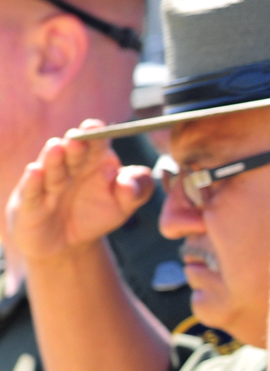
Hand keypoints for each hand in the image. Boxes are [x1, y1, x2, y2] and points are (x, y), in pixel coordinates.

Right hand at [6, 123, 151, 262]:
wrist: (67, 242)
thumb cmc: (96, 214)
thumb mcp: (124, 204)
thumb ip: (137, 190)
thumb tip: (129, 182)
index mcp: (94, 161)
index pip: (96, 144)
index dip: (96, 135)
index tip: (97, 127)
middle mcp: (70, 167)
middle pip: (73, 153)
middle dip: (76, 145)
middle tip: (78, 137)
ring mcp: (49, 184)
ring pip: (52, 169)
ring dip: (54, 159)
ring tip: (57, 147)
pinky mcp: (31, 203)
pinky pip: (32, 192)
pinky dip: (33, 182)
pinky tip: (35, 171)